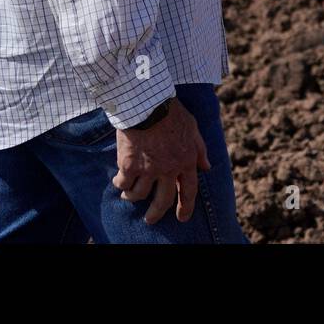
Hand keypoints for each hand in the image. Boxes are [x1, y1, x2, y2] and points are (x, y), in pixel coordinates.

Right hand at [112, 98, 211, 224]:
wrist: (147, 104)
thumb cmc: (171, 112)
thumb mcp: (193, 128)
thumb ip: (199, 149)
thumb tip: (206, 167)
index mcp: (187, 160)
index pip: (189, 190)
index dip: (186, 206)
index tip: (182, 217)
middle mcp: (168, 169)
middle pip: (163, 200)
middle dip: (156, 213)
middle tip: (150, 219)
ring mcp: (148, 169)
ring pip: (139, 195)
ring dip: (133, 197)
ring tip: (128, 195)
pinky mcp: (129, 165)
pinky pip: (123, 183)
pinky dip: (120, 184)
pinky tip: (117, 182)